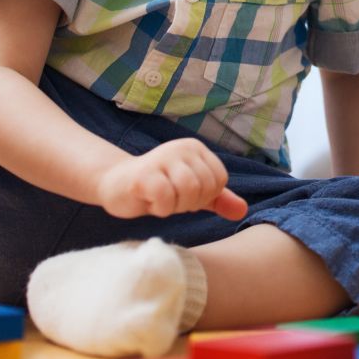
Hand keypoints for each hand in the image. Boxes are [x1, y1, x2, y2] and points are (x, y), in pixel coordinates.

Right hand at [96, 139, 249, 220]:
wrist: (116, 185)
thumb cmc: (157, 188)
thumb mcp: (191, 193)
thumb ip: (217, 199)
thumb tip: (242, 210)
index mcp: (195, 149)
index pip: (219, 181)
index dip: (204, 197)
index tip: (183, 194)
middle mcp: (181, 148)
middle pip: (204, 188)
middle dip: (188, 203)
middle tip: (169, 198)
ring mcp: (161, 158)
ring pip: (188, 192)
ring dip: (174, 206)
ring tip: (160, 199)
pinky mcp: (143, 175)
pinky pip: (166, 198)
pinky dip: (160, 209)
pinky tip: (149, 201)